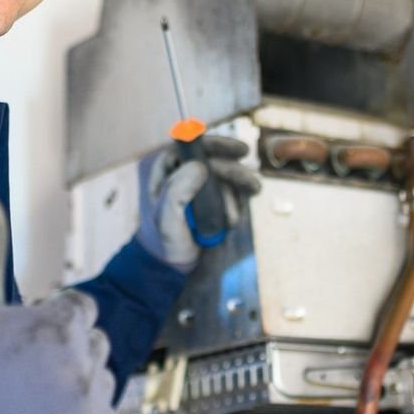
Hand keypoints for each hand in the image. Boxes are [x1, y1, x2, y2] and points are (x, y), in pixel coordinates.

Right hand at [0, 193, 115, 413]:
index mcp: (56, 326)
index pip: (80, 309)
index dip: (49, 319)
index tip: (22, 337)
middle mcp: (81, 365)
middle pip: (93, 342)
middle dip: (66, 349)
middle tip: (23, 369)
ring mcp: (89, 406)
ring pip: (101, 378)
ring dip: (76, 382)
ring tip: (31, 396)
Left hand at [136, 135, 260, 271]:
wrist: (177, 267)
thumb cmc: (165, 240)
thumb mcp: (165, 219)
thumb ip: (177, 192)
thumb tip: (201, 166)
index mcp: (170, 169)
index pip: (195, 146)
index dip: (217, 145)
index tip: (238, 151)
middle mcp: (191, 173)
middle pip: (218, 159)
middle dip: (234, 171)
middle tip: (248, 184)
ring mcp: (209, 187)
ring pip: (232, 176)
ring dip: (239, 192)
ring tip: (231, 218)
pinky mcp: (223, 201)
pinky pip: (239, 194)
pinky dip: (240, 205)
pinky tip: (231, 222)